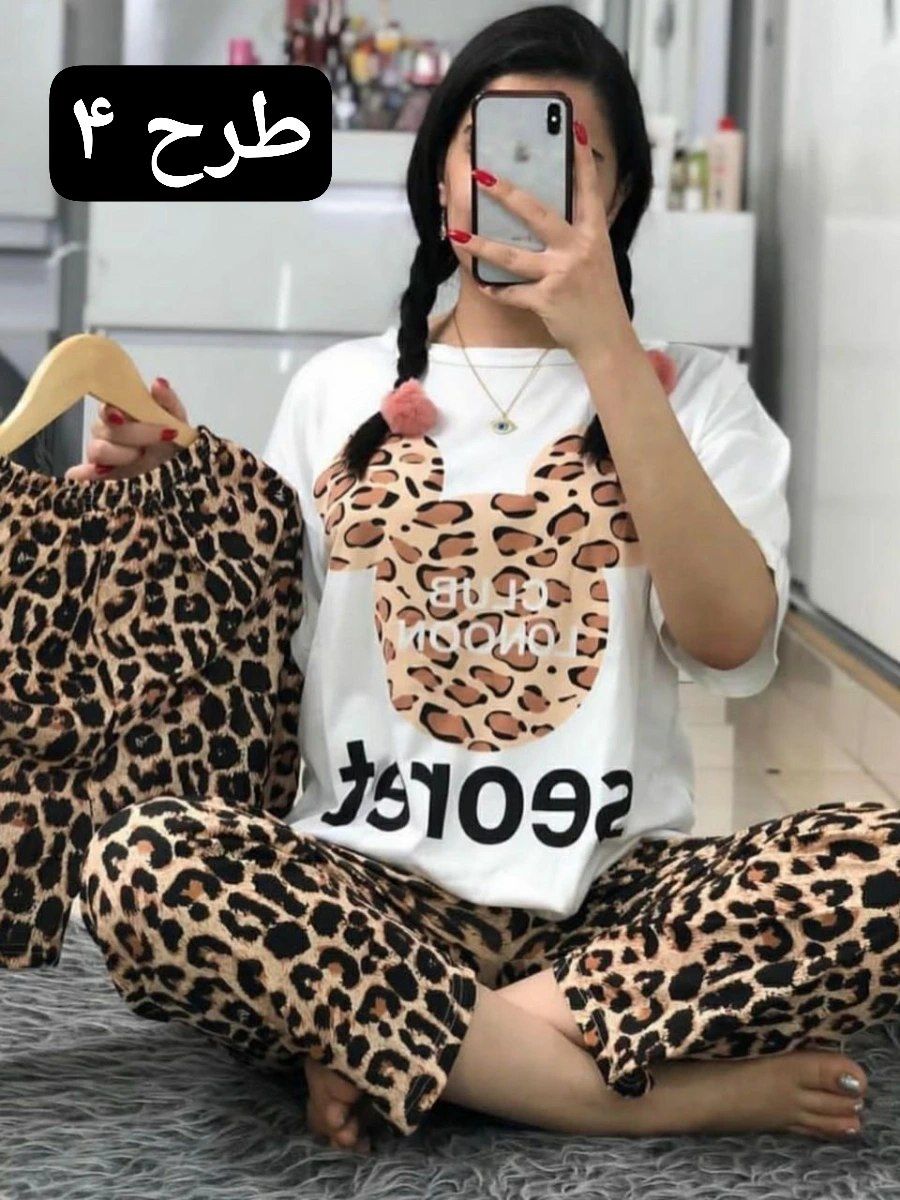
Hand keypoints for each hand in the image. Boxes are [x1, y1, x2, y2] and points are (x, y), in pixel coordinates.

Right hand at [64, 378, 188, 480]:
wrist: (179, 472)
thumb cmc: (173, 443)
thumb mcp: (177, 421)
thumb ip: (168, 402)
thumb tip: (158, 383)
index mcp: (120, 414)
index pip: (106, 408)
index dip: (112, 412)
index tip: (125, 417)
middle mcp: (107, 433)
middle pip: (102, 430)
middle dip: (131, 435)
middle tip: (155, 441)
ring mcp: (102, 457)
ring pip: (96, 451)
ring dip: (120, 455)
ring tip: (142, 458)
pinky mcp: (99, 478)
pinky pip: (82, 475)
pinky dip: (86, 475)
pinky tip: (101, 473)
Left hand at [448, 118, 641, 364]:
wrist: (606, 339)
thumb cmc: (598, 297)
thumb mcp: (597, 258)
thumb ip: (578, 234)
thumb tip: (550, 212)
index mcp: (593, 235)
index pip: (588, 190)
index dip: (581, 160)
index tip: (573, 129)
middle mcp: (578, 250)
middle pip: (538, 214)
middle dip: (507, 193)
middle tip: (481, 175)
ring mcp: (562, 275)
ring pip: (513, 256)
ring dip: (482, 245)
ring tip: (457, 232)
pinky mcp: (547, 300)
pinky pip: (512, 293)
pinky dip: (495, 290)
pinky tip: (482, 283)